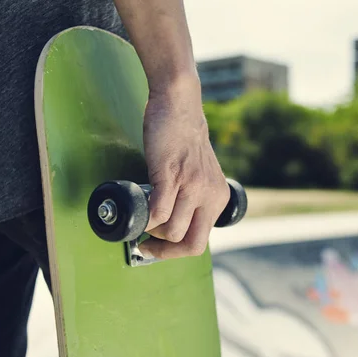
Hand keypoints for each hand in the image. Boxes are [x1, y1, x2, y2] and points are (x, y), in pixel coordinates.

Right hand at [139, 76, 229, 259]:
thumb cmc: (183, 138)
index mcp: (218, 198)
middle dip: (165, 252)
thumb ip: (195, 197)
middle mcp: (210, 195)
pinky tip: (139, 209)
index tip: (159, 247)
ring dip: (151, 231)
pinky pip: (157, 212)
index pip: (200, 242)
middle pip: (192, 245)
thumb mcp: (201, 173)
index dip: (176, 252)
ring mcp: (192, 186)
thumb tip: (174, 223)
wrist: (179, 104)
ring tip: (144, 218)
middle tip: (148, 245)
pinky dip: (144, 218)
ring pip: (172, 232)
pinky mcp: (171, 175)